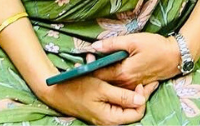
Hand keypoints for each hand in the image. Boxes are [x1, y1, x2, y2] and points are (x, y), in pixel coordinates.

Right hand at [38, 75, 153, 125]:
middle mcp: (110, 121)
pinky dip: (118, 91)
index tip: (141, 82)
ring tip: (129, 77)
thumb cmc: (78, 87)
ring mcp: (105, 116)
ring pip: (124, 105)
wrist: (57, 91)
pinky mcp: (101, 110)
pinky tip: (116, 79)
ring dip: (127, 90)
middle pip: (132, 109)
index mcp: (111, 119)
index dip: (142, 98)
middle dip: (137, 93)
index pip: (137, 112)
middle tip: (140, 78)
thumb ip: (122, 96)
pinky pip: (115, 102)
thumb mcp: (101, 89)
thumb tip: (142, 100)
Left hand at [89, 33, 180, 89]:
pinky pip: (120, 84)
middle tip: (86, 59)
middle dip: (94, 72)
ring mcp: (132, 85)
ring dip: (103, 75)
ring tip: (95, 63)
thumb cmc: (155, 46)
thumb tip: (94, 46)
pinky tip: (110, 69)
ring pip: (112, 84)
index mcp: (123, 72)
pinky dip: (112, 78)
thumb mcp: (133, 40)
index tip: (82, 58)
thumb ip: (113, 44)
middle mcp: (126, 83)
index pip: (100, 74)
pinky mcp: (137, 84)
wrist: (175, 56)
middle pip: (104, 81)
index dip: (89, 67)